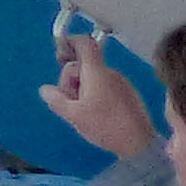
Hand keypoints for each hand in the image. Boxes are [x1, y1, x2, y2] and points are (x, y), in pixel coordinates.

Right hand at [38, 26, 157, 158]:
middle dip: (71, 81)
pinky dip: (95, 96)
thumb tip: (45, 90)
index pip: (84, 44)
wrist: (139, 143)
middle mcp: (110, 73)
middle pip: (83, 66)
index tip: (60, 53)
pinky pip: (105, 87)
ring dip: (83, 91)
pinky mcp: (127, 94)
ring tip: (85, 113)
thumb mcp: (73, 115)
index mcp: (96, 73)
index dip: (69, 42)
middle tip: (71, 103)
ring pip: (93, 78)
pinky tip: (97, 115)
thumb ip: (55, 100)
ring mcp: (121, 83)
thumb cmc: (106, 126)